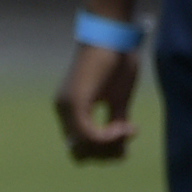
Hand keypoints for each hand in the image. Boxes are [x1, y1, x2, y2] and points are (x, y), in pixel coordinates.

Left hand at [56, 42, 140, 162]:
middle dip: (107, 154)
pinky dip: (108, 137)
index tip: (128, 135)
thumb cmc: (116, 62)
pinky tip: (125, 126)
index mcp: (71, 111)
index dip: (105, 151)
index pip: (80, 149)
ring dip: (110, 146)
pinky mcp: (75, 102)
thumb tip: (120, 144)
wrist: (111, 36)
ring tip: (128, 129)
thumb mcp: (118, 99)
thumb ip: (116, 121)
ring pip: (84, 149)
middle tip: (128, 136)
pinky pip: (88, 135)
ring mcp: (66, 108)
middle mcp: (63, 111)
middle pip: (81, 154)